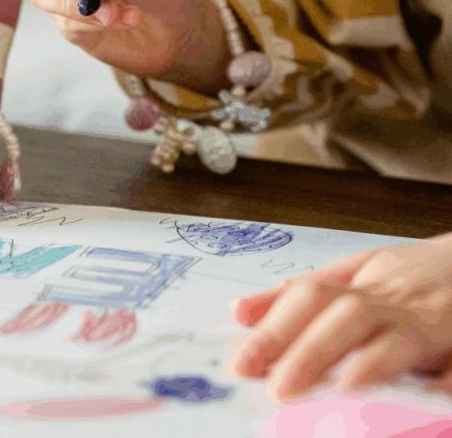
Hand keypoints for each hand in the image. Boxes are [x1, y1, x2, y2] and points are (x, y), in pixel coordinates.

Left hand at [230, 233, 451, 400]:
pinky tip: (430, 397)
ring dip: (372, 364)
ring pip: (403, 338)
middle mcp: (399, 300)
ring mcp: (439, 320)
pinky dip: (447, 380)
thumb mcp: (356, 273)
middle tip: (280, 389)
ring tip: (343, 392)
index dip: (276, 329)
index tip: (243, 364)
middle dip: (312, 352)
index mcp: (366, 283)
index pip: (311, 297)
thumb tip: (238, 313)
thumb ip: (298, 296)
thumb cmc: (414, 278)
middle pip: (350, 316)